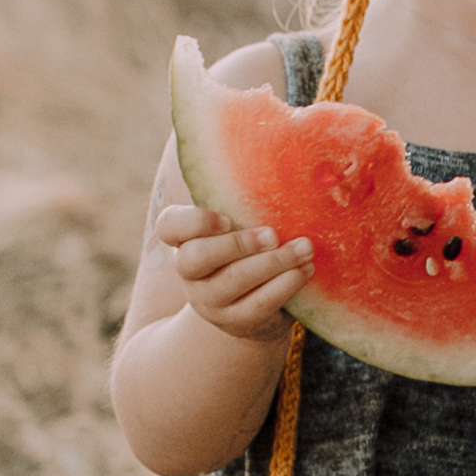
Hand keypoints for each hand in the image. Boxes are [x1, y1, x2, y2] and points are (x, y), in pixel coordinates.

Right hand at [155, 205, 313, 344]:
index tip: (226, 218)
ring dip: (275, 262)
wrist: (250, 304)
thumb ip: (241, 199)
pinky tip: (306, 270)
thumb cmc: (245, 248)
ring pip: (234, 280)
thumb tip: (271, 154)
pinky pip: (259, 303)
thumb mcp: (237, 225)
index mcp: (184, 239)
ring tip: (305, 248)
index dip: (194, 222)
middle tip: (274, 234)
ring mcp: (208, 299)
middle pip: (197, 257)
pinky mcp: (235, 321)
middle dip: (239, 244)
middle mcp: (189, 271)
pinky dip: (286, 284)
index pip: (169, 226)